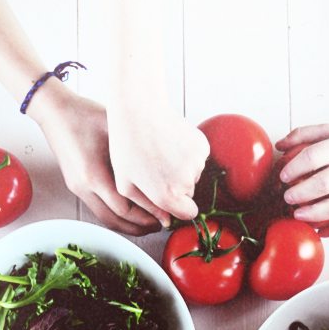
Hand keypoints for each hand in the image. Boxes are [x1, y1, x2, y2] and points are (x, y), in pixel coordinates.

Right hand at [31, 85, 159, 235]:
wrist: (54, 111)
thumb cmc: (85, 114)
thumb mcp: (115, 130)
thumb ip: (135, 154)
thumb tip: (165, 174)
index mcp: (94, 174)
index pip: (125, 208)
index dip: (148, 216)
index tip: (167, 216)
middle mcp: (84, 187)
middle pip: (116, 220)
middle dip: (141, 226)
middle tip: (162, 224)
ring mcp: (78, 189)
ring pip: (106, 220)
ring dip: (129, 226)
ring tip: (150, 224)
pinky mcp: (76, 188)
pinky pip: (99, 211)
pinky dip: (117, 217)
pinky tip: (132, 214)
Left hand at [108, 105, 209, 225]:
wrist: (138, 109)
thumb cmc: (126, 146)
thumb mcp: (126, 184)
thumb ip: (147, 206)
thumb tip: (165, 221)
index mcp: (167, 195)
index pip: (188, 214)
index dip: (179, 207)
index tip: (170, 198)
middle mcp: (186, 182)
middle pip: (189, 193)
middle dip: (176, 186)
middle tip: (155, 168)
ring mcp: (197, 163)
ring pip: (193, 175)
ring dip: (181, 168)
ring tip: (160, 152)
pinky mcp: (202, 146)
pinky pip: (198, 158)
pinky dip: (187, 154)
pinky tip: (170, 143)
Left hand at [275, 124, 328, 235]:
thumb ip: (304, 134)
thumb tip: (279, 146)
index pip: (314, 156)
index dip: (295, 168)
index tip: (283, 177)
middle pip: (324, 183)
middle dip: (301, 193)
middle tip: (287, 198)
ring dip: (314, 214)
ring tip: (298, 215)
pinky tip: (317, 231)